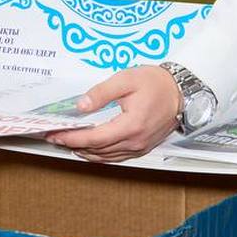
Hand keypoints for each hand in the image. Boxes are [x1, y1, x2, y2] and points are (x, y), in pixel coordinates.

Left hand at [47, 66, 181, 162]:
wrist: (181, 92)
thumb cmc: (156, 83)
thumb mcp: (126, 79)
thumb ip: (101, 93)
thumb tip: (81, 106)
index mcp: (131, 125)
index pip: (94, 138)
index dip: (72, 138)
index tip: (56, 135)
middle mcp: (135, 141)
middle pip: (97, 150)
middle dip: (73, 144)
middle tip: (55, 137)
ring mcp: (140, 147)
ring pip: (106, 157)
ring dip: (85, 152)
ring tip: (68, 143)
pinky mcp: (143, 147)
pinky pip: (117, 157)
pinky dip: (100, 155)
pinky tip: (89, 149)